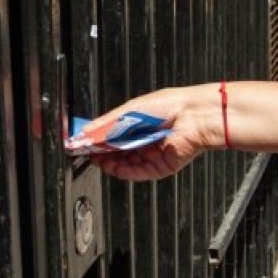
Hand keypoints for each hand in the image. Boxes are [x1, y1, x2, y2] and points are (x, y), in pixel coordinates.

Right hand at [85, 85, 219, 180]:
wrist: (193, 115)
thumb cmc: (168, 105)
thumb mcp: (130, 110)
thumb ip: (106, 123)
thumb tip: (86, 131)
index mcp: (137, 125)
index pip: (112, 137)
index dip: (98, 140)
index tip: (83, 143)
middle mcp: (144, 141)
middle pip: (117, 152)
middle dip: (102, 153)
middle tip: (87, 153)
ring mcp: (152, 155)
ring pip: (126, 164)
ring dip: (111, 164)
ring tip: (98, 159)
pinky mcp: (161, 167)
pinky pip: (139, 173)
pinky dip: (126, 172)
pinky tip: (114, 168)